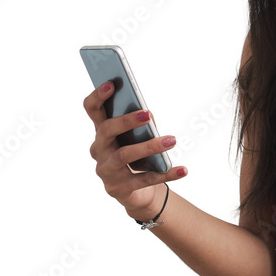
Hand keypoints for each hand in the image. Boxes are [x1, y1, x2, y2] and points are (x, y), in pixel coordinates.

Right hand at [83, 81, 187, 219]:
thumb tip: (148, 114)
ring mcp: (107, 170)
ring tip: (172, 140)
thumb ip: (141, 124)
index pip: (92, 110)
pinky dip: (166, 174)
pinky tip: (183, 169)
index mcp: (101, 131)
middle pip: (106, 131)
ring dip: (149, 146)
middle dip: (126, 121)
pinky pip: (144, 179)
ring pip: (125, 155)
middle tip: (148, 114)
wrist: (137, 192)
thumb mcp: (137, 137)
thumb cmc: (137, 156)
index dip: (98, 96)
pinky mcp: (119, 189)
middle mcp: (99, 150)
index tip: (111, 83)